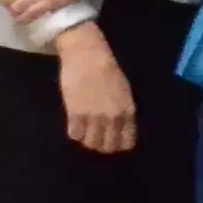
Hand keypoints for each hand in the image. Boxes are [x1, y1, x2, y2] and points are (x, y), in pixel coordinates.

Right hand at [53, 25, 137, 154]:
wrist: (88, 56)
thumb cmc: (107, 70)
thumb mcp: (124, 91)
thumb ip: (123, 110)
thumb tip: (120, 127)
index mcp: (127, 111)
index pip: (126, 142)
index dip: (118, 145)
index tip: (111, 142)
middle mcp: (113, 117)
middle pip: (107, 146)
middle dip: (102, 146)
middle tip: (96, 140)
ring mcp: (94, 116)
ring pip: (90, 143)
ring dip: (87, 141)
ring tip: (85, 133)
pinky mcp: (75, 113)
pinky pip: (74, 134)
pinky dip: (75, 134)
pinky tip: (75, 126)